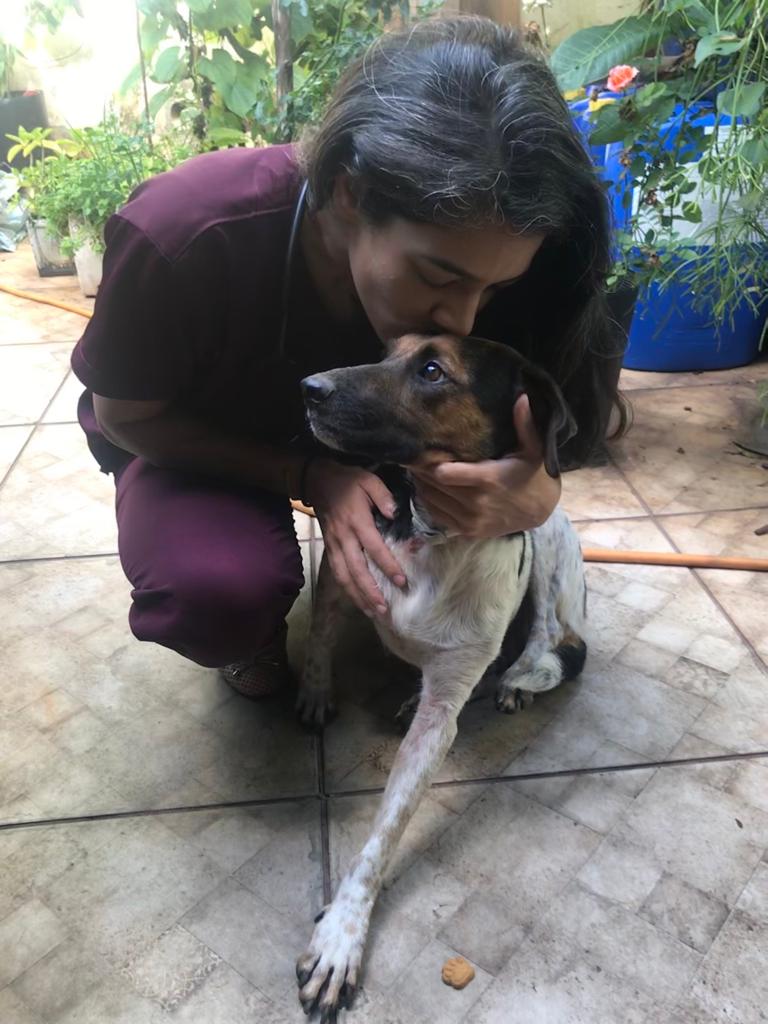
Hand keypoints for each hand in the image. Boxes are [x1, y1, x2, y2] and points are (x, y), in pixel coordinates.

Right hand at [305, 459, 406, 616]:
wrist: (318, 481)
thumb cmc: (348, 481)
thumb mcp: (368, 480)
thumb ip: (383, 495)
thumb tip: (394, 513)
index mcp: (356, 520)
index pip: (374, 547)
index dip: (387, 566)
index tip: (401, 581)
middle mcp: (344, 537)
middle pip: (356, 570)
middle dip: (370, 592)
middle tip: (384, 610)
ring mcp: (334, 545)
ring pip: (344, 576)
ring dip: (357, 597)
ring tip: (372, 613)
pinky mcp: (329, 549)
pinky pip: (338, 574)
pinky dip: (348, 590)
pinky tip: (358, 601)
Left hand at [409, 394, 560, 537]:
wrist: (540, 510)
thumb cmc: (533, 474)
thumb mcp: (534, 448)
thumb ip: (525, 424)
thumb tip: (522, 397)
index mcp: (488, 479)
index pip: (444, 473)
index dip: (429, 461)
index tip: (424, 447)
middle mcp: (476, 503)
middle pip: (433, 484)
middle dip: (421, 469)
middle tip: (414, 454)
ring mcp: (471, 520)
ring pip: (430, 500)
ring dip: (421, 484)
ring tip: (418, 469)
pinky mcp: (467, 531)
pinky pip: (436, 516)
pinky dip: (427, 501)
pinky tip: (427, 488)